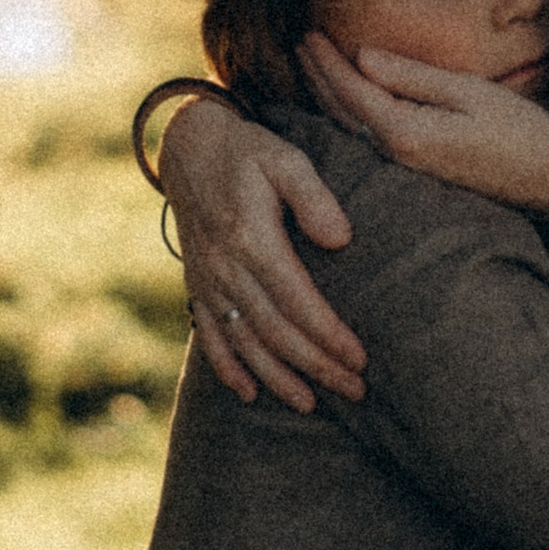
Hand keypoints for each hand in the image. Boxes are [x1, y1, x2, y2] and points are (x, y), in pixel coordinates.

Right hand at [159, 93, 364, 410]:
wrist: (188, 145)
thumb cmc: (249, 152)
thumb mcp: (286, 158)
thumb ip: (314, 196)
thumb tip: (341, 240)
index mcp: (250, 237)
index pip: (296, 301)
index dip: (328, 335)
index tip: (360, 359)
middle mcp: (225, 267)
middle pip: (275, 331)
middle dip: (316, 366)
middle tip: (355, 390)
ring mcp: (207, 280)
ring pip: (244, 342)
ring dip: (278, 377)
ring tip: (311, 404)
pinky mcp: (196, 284)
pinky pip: (209, 335)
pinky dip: (227, 368)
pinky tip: (250, 393)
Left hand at [297, 35, 548, 214]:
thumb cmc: (520, 133)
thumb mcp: (467, 92)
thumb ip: (412, 76)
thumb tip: (363, 57)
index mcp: (405, 133)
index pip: (352, 90)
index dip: (328, 60)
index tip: (307, 31)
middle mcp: (398, 154)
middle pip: (343, 111)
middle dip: (319, 77)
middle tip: (300, 44)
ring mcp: (409, 166)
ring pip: (354, 128)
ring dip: (331, 96)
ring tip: (315, 69)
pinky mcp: (422, 170)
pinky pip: (372, 138)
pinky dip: (352, 115)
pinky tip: (351, 105)